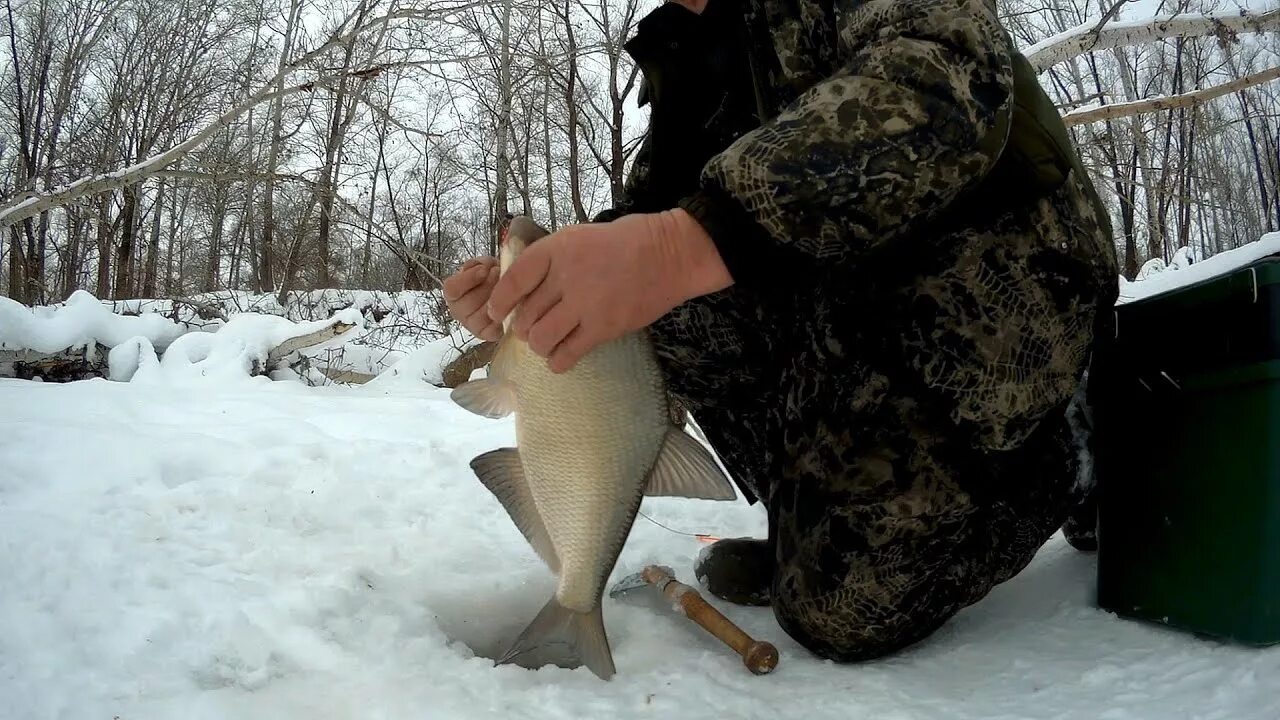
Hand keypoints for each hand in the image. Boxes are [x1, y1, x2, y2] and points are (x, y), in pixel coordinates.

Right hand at [443, 256, 501, 340]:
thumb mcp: (483, 265)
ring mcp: (472, 326)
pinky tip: (512, 304)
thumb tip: (485, 268)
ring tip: (508, 287)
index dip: (469, 278)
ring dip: (498, 299)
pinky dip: (505, 315)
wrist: (507, 293)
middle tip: (501, 275)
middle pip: (470, 301)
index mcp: (453, 294)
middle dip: (488, 286)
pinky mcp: (488, 335)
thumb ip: (480, 264)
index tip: (484, 269)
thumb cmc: (492, 277)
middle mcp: (458, 312)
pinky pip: (495, 327)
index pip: (452, 288)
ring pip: (484, 313)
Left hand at [486, 210, 732, 372]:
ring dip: (538, 344)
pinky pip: (567, 355)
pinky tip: (560, 357)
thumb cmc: (621, 243)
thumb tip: (522, 292)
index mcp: (556, 250)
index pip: (512, 281)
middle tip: (532, 327)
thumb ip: (549, 261)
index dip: (499, 302)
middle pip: (525, 315)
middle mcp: (566, 277)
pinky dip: (557, 362)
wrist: (668, 254)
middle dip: (523, 326)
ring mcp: (585, 304)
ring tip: (547, 341)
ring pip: (540, 339)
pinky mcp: (604, 328)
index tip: (497, 312)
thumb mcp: (577, 237)